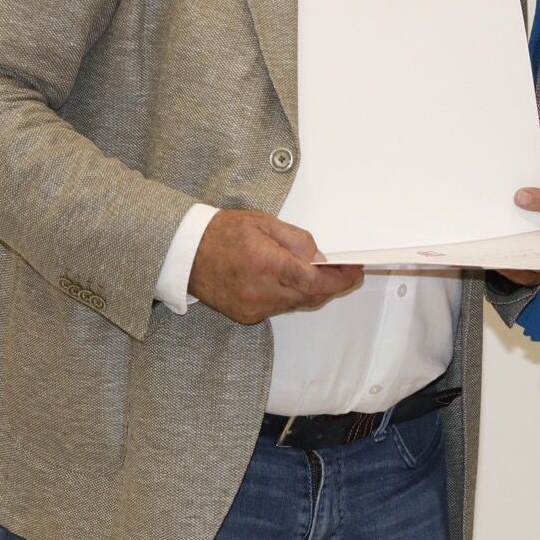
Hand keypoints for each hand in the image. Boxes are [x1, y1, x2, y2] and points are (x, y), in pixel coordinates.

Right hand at [188, 209, 361, 324]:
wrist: (184, 252)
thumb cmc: (221, 233)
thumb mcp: (265, 223)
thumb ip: (298, 241)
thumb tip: (321, 258)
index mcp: (267, 266)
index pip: (316, 281)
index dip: (341, 279)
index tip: (355, 272)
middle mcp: (261, 292)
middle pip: (311, 297)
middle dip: (332, 285)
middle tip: (345, 272)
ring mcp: (253, 307)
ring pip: (297, 304)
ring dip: (312, 291)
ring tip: (317, 272)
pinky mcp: (246, 316)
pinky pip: (279, 308)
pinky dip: (291, 296)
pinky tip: (289, 281)